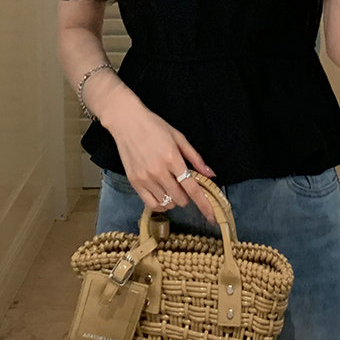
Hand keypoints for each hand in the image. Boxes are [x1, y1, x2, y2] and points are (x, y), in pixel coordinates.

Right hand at [102, 93, 217, 223]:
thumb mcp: (179, 137)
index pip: (192, 188)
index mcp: (173, 158)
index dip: (204, 204)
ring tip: (171, 186)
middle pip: (180, 198)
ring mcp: (145, 179)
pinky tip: (163, 196)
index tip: (212, 217)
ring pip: (167, 203)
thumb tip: (211, 175)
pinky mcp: (134, 183)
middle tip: (184, 185)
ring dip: (174, 199)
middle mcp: (159, 172)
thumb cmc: (155, 126)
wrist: (127, 122)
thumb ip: (195, 157)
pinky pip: (152, 204)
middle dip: (187, 196)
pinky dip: (161, 205)